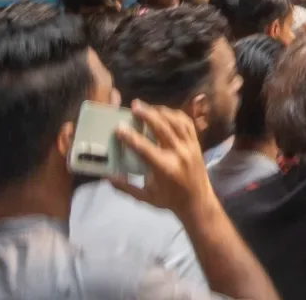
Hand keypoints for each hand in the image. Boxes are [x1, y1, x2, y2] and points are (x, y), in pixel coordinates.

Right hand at [111, 100, 216, 220]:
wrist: (197, 201)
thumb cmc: (168, 200)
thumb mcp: (145, 198)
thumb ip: (126, 187)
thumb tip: (108, 176)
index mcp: (165, 169)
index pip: (145, 149)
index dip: (131, 137)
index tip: (118, 128)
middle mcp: (179, 154)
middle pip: (162, 128)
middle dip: (147, 115)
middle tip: (134, 106)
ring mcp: (190, 146)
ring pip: (176, 122)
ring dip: (161, 111)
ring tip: (147, 107)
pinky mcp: (196, 142)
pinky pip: (187, 123)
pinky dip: (175, 114)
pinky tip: (165, 112)